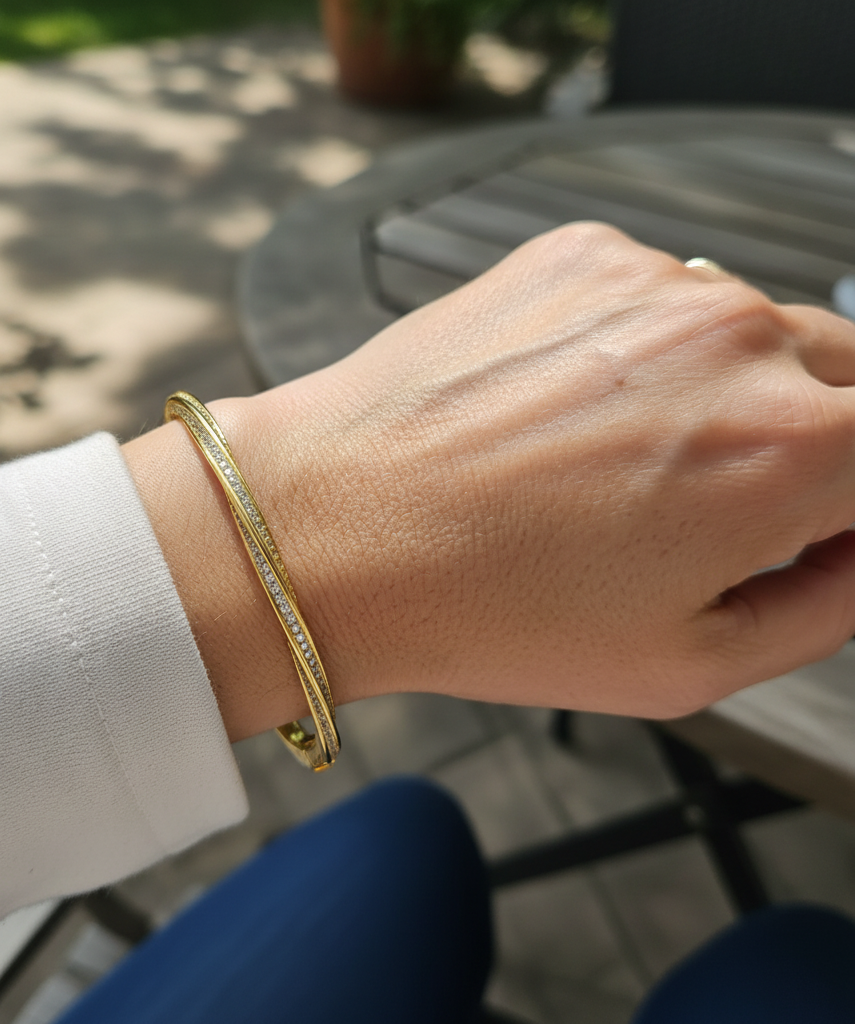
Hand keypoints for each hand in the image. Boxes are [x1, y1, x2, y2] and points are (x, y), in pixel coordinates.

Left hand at [124, 223, 854, 737]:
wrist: (333, 527)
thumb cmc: (484, 605)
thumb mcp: (687, 663)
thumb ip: (825, 604)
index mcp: (791, 450)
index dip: (853, 504)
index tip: (814, 527)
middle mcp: (736, 338)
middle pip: (847, 378)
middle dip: (809, 443)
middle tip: (708, 506)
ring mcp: (653, 280)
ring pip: (750, 331)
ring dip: (718, 391)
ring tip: (609, 463)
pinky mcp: (579, 253)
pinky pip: (658, 298)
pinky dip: (639, 349)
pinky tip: (562, 411)